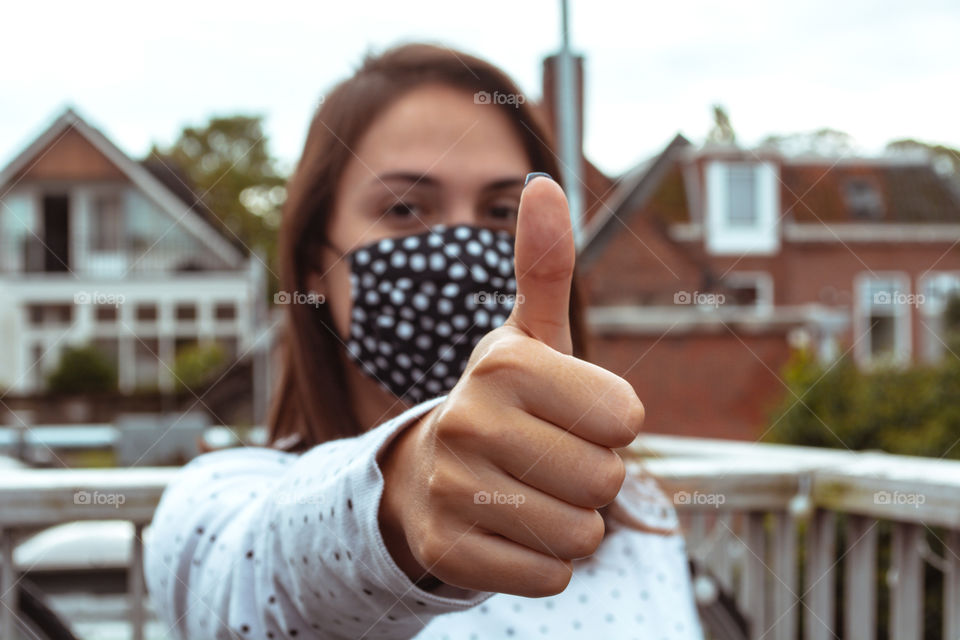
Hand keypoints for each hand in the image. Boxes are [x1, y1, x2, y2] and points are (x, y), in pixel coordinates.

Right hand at [379, 175, 644, 596]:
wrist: (430, 471)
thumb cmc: (504, 402)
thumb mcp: (529, 335)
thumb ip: (545, 265)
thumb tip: (544, 183)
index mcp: (503, 361)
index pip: (626, 418)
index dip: (610, 423)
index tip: (570, 414)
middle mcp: (469, 420)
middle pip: (607, 480)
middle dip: (592, 477)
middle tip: (547, 458)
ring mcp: (452, 489)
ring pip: (582, 535)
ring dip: (569, 522)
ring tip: (527, 493)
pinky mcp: (448, 552)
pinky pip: (550, 578)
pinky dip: (543, 563)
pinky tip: (507, 530)